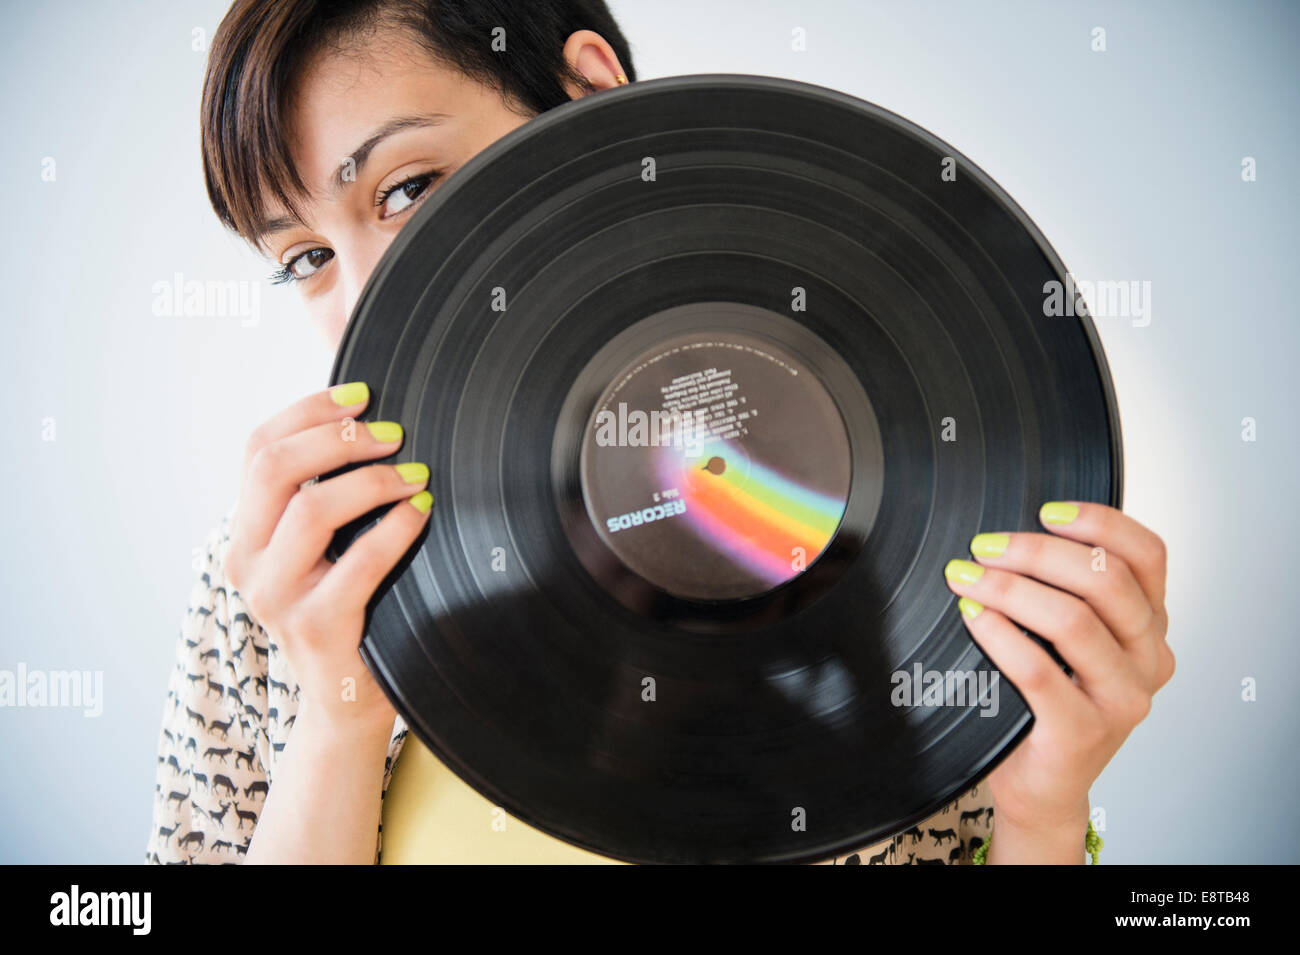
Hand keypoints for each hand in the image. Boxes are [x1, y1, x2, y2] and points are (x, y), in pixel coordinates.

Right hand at [224, 381, 431, 729]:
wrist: (344, 697)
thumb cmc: (346, 603)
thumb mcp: (321, 544)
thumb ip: (325, 484)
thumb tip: (361, 409)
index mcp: (244, 530)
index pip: (257, 448)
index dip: (308, 411)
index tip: (362, 396)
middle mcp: (246, 560)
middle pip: (275, 467)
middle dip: (339, 438)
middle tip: (394, 435)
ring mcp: (276, 597)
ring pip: (313, 508)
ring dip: (372, 480)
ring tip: (414, 475)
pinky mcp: (317, 626)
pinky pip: (360, 560)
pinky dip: (397, 527)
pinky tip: (421, 512)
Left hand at [941, 501, 1172, 854]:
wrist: (1042, 784)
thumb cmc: (1047, 702)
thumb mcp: (1068, 638)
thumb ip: (1064, 590)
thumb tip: (1009, 534)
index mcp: (1151, 626)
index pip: (1147, 555)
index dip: (1099, 523)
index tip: (1046, 511)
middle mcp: (1148, 660)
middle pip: (1107, 581)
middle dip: (1037, 552)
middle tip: (984, 547)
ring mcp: (1122, 700)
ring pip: (1073, 621)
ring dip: (1011, 589)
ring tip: (966, 578)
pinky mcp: (1084, 733)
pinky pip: (1038, 671)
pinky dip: (999, 634)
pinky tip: (973, 616)